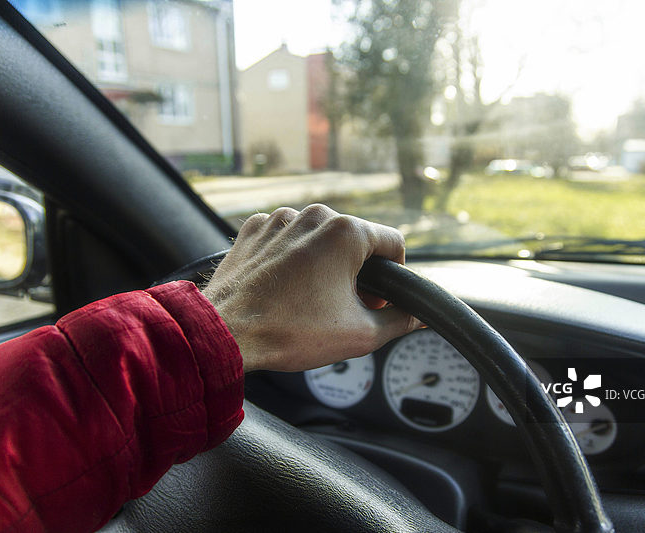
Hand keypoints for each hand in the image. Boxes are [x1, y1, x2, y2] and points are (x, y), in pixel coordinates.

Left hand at [202, 204, 419, 372]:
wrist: (226, 332)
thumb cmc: (291, 332)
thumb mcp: (360, 334)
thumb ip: (400, 320)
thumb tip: (418, 316)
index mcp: (347, 231)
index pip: (393, 243)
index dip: (394, 277)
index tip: (377, 300)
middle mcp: (314, 215)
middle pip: (354, 241)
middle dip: (357, 272)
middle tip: (344, 307)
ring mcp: (280, 219)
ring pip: (319, 239)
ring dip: (323, 264)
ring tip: (308, 300)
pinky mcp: (254, 229)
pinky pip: (286, 239)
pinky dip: (291, 260)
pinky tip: (283, 288)